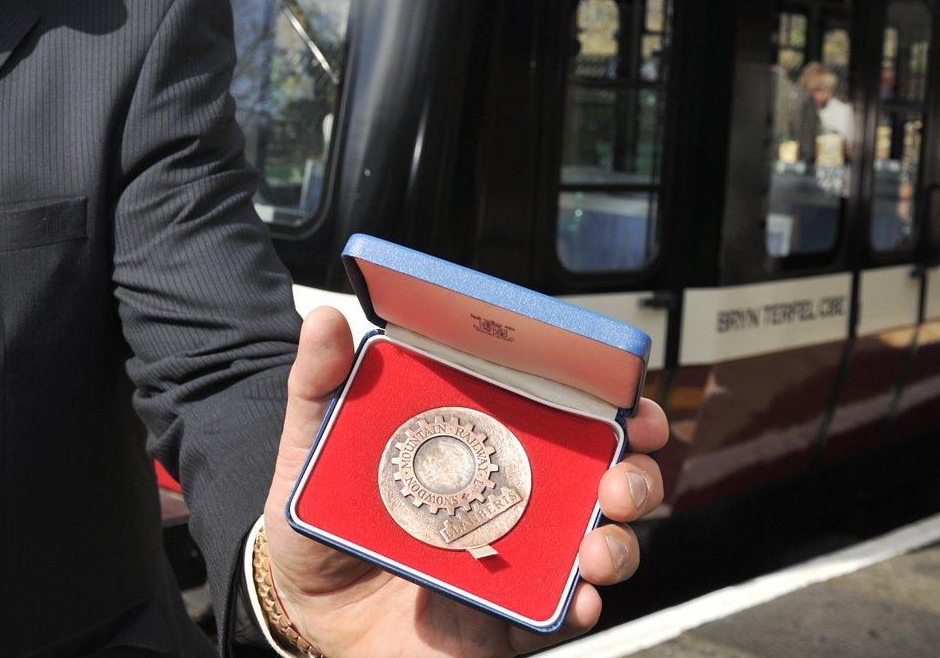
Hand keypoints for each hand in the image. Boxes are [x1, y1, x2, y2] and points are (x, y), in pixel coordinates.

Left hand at [260, 307, 668, 655]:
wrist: (303, 609)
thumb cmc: (322, 519)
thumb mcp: (312, 446)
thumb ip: (319, 385)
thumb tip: (325, 322)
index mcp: (482, 443)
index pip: (563, 414)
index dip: (611, 404)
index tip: (631, 401)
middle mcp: (514, 498)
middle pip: (603, 479)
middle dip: (635, 474)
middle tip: (620, 479)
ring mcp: (517, 558)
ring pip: (597, 545)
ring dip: (616, 543)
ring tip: (594, 548)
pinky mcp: (507, 618)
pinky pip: (558, 615)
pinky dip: (579, 608)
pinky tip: (576, 600)